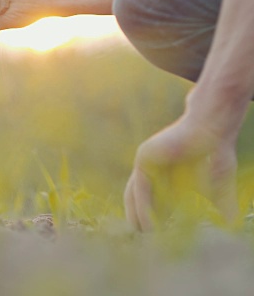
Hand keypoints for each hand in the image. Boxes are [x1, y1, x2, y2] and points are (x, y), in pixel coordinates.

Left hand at [124, 113, 237, 231]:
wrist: (213, 128)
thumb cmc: (216, 153)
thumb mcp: (218, 185)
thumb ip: (221, 204)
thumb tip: (232, 223)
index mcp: (164, 176)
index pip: (153, 201)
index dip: (155, 218)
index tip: (161, 236)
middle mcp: (151, 169)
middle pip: (138, 199)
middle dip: (142, 218)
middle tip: (150, 238)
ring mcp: (145, 162)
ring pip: (134, 194)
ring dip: (137, 215)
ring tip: (146, 233)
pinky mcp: (144, 156)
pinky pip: (139, 186)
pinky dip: (142, 205)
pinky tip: (146, 221)